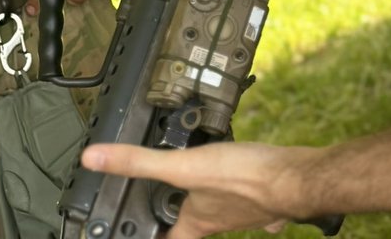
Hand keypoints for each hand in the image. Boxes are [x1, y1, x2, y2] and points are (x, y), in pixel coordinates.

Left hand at [81, 141, 297, 237]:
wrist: (295, 177)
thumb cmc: (244, 178)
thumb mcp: (184, 167)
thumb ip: (139, 162)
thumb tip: (95, 160)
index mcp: (196, 222)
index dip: (150, 238)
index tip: (136, 233)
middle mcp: (219, 219)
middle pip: (193, 226)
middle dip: (179, 217)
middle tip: (165, 202)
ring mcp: (244, 208)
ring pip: (221, 211)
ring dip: (210, 202)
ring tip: (200, 185)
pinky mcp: (264, 192)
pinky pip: (252, 198)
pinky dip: (246, 192)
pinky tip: (248, 176)